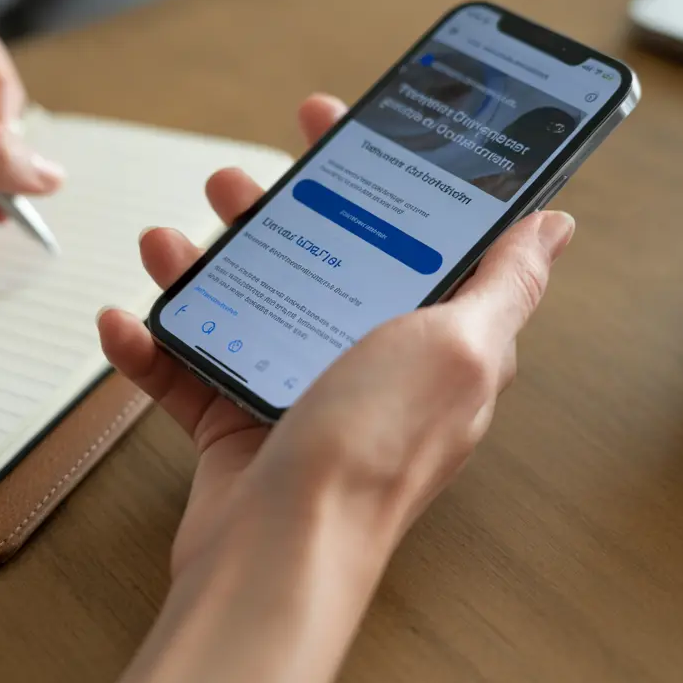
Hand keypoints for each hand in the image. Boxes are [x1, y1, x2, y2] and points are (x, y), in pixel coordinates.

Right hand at [98, 94, 575, 580]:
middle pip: (312, 264)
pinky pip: (187, 371)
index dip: (368, 176)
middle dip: (268, 216)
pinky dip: (152, 346)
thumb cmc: (372, 455)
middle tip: (237, 183)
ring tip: (170, 245)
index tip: (331, 130)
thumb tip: (553, 229)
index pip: (403, 236)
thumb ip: (503, 283)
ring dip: (199, 270)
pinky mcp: (237, 429)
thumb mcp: (457, 348)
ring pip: (242, 308)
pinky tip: (128, 321)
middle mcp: (364, 366)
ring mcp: (295, 396)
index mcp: (427, 341)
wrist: (281, 552)